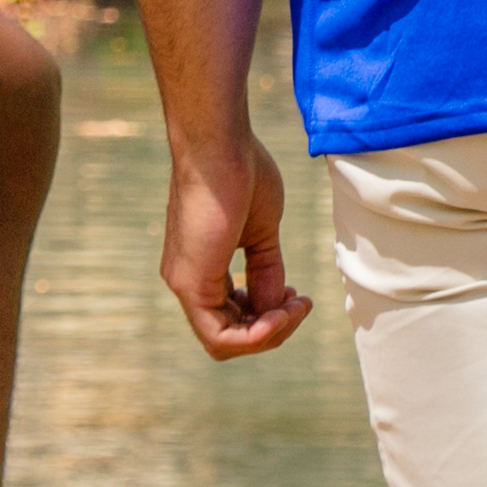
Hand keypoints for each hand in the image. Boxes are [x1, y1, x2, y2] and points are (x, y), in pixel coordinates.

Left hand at [161, 124, 307, 359]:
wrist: (219, 144)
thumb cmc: (240, 172)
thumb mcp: (262, 233)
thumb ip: (266, 272)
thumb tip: (277, 307)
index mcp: (202, 267)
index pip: (233, 317)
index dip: (269, 316)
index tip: (296, 293)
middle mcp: (187, 281)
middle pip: (230, 335)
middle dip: (274, 327)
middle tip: (301, 302)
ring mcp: (185, 284)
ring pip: (224, 342)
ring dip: (270, 333)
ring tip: (296, 305)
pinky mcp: (190, 284)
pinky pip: (220, 336)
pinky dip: (256, 335)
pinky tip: (281, 313)